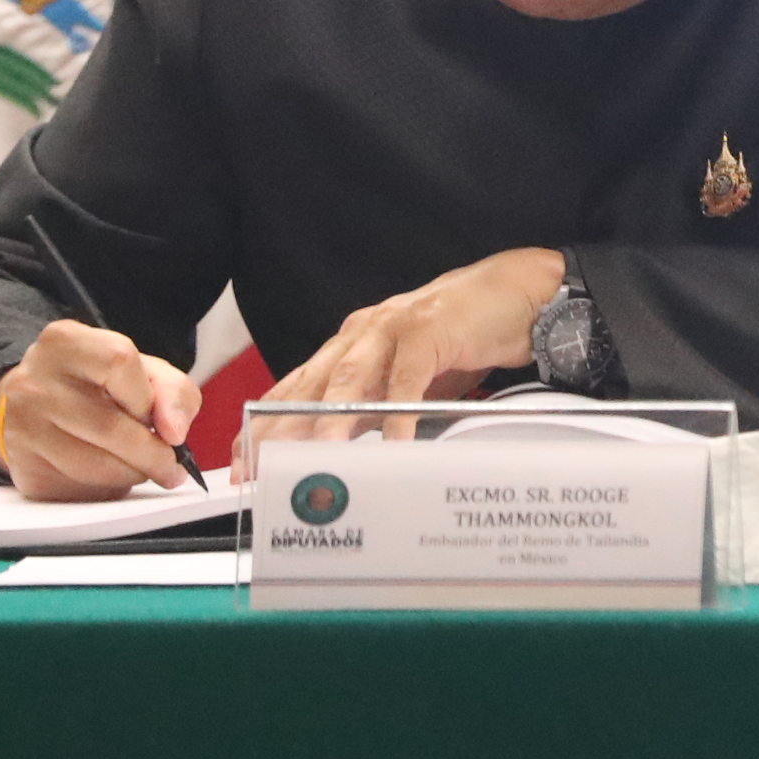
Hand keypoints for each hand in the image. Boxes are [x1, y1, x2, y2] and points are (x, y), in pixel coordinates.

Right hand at [0, 320, 202, 500]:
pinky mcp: (24, 469)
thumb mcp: (143, 371)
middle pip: (109, 426)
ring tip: (142, 468)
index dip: (146, 397)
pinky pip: (79, 489)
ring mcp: (22, 427)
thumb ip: (173, 392)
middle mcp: (32, 381)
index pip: (118, 361)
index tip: (155, 418)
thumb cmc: (99, 385)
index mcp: (63, 342)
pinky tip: (110, 473)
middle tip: (170, 467)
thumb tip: (174, 432)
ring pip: (94, 466)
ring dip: (132, 474)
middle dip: (152, 454)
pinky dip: (107, 488)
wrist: (42, 406)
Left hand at [233, 246, 566, 478]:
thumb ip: (372, 410)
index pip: (296, 387)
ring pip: (349, 375)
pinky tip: (393, 440)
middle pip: (311, 384)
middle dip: (280, 426)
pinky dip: (398, 410)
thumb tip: (339, 454)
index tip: (243, 459)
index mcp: (351, 344)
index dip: (266, 423)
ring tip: (316, 454)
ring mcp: (393, 328)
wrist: (515, 294)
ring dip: (330, 417)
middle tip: (262, 463)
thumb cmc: (460, 339)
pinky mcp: (430, 331)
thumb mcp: (406, 383)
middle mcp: (362, 333)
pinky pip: (408, 377)